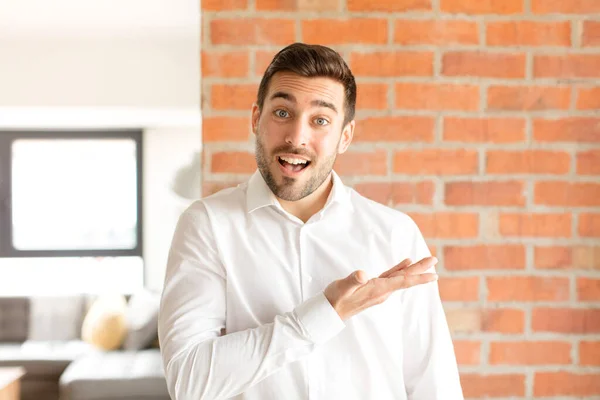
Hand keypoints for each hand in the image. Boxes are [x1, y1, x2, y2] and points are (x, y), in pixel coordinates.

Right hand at [323, 257, 437, 320]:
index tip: (434, 275)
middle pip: (405, 279)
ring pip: (399, 278)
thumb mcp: (342, 288)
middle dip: (420, 270)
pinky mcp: (373, 288)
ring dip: (413, 270)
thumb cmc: (335, 299)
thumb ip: (353, 281)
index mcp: (377, 289)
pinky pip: (391, 278)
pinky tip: (405, 265)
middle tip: (434, 260)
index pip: (402, 282)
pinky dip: (399, 270)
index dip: (418, 278)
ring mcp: (378, 290)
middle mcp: (381, 291)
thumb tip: (363, 274)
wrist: (330, 312)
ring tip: (424, 261)